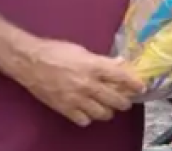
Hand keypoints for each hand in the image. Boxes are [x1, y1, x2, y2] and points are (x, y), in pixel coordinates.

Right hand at [16, 38, 145, 126]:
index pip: (121, 78)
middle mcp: (88, 84)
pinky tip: (87, 111)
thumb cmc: (55, 51)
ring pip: (102, 113)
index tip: (141, 87)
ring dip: (108, 111)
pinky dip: (88, 117)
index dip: (134, 84)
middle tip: (125, 100)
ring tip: (107, 107)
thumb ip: (101, 60)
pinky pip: (84, 120)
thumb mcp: (81, 50)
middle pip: (116, 100)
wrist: (30, 62)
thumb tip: (119, 63)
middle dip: (124, 102)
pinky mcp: (65, 108)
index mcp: (93, 66)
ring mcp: (76, 99)